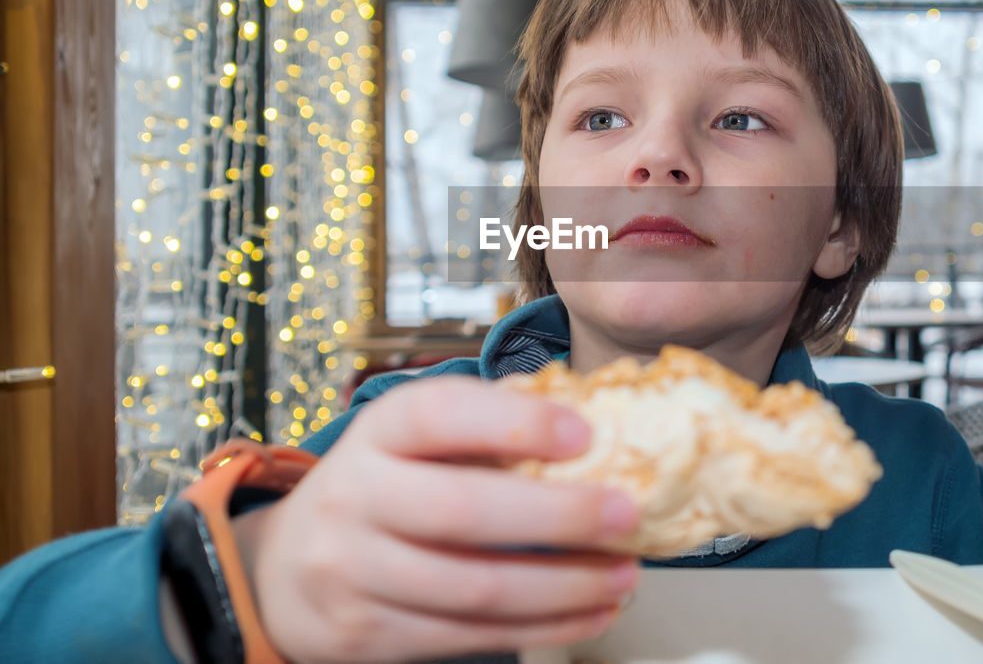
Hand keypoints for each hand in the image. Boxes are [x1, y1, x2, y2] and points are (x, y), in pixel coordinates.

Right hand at [235, 376, 639, 662]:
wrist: (287, 565)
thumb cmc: (385, 485)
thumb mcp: (414, 439)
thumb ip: (487, 428)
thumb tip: (600, 426)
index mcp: (377, 433)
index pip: (439, 416)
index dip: (513, 423)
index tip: (584, 433)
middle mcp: (356, 497)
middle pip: (462, 509)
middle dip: (558, 515)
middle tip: (626, 514)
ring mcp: (355, 572)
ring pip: (474, 588)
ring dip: (565, 586)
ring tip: (624, 575)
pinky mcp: (368, 635)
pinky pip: (468, 636)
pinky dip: (543, 627)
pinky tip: (591, 612)